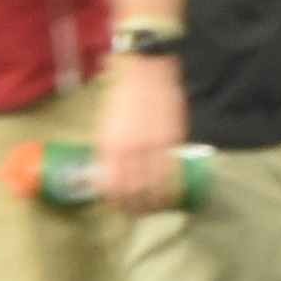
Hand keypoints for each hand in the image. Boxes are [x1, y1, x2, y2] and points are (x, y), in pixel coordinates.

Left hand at [92, 56, 184, 217]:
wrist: (145, 69)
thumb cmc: (124, 99)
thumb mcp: (107, 128)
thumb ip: (110, 154)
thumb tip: (110, 179)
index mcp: (111, 146)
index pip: (113, 188)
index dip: (118, 203)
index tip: (121, 209)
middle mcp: (132, 148)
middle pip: (134, 192)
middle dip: (136, 207)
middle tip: (138, 212)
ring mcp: (155, 143)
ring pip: (156, 185)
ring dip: (155, 201)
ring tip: (155, 206)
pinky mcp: (173, 137)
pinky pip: (172, 170)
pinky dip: (171, 186)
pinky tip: (170, 191)